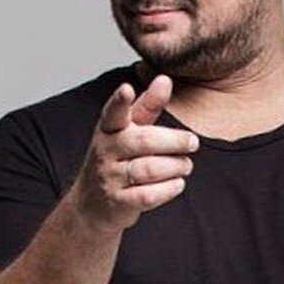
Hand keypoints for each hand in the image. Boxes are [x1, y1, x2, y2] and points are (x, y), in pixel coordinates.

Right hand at [68, 72, 198, 232]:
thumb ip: (147, 106)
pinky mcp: (119, 202)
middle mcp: (106, 152)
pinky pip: (149, 195)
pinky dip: (169, 189)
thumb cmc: (116, 160)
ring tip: (186, 164)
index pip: (113, 113)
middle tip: (193, 142)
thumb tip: (164, 79)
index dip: (120, 102)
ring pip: (150, 169)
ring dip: (175, 166)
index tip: (127, 89)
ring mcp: (110, 178)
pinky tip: (178, 183)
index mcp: (108, 130)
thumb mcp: (127, 130)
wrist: (90, 204)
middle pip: (144, 142)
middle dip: (174, 141)